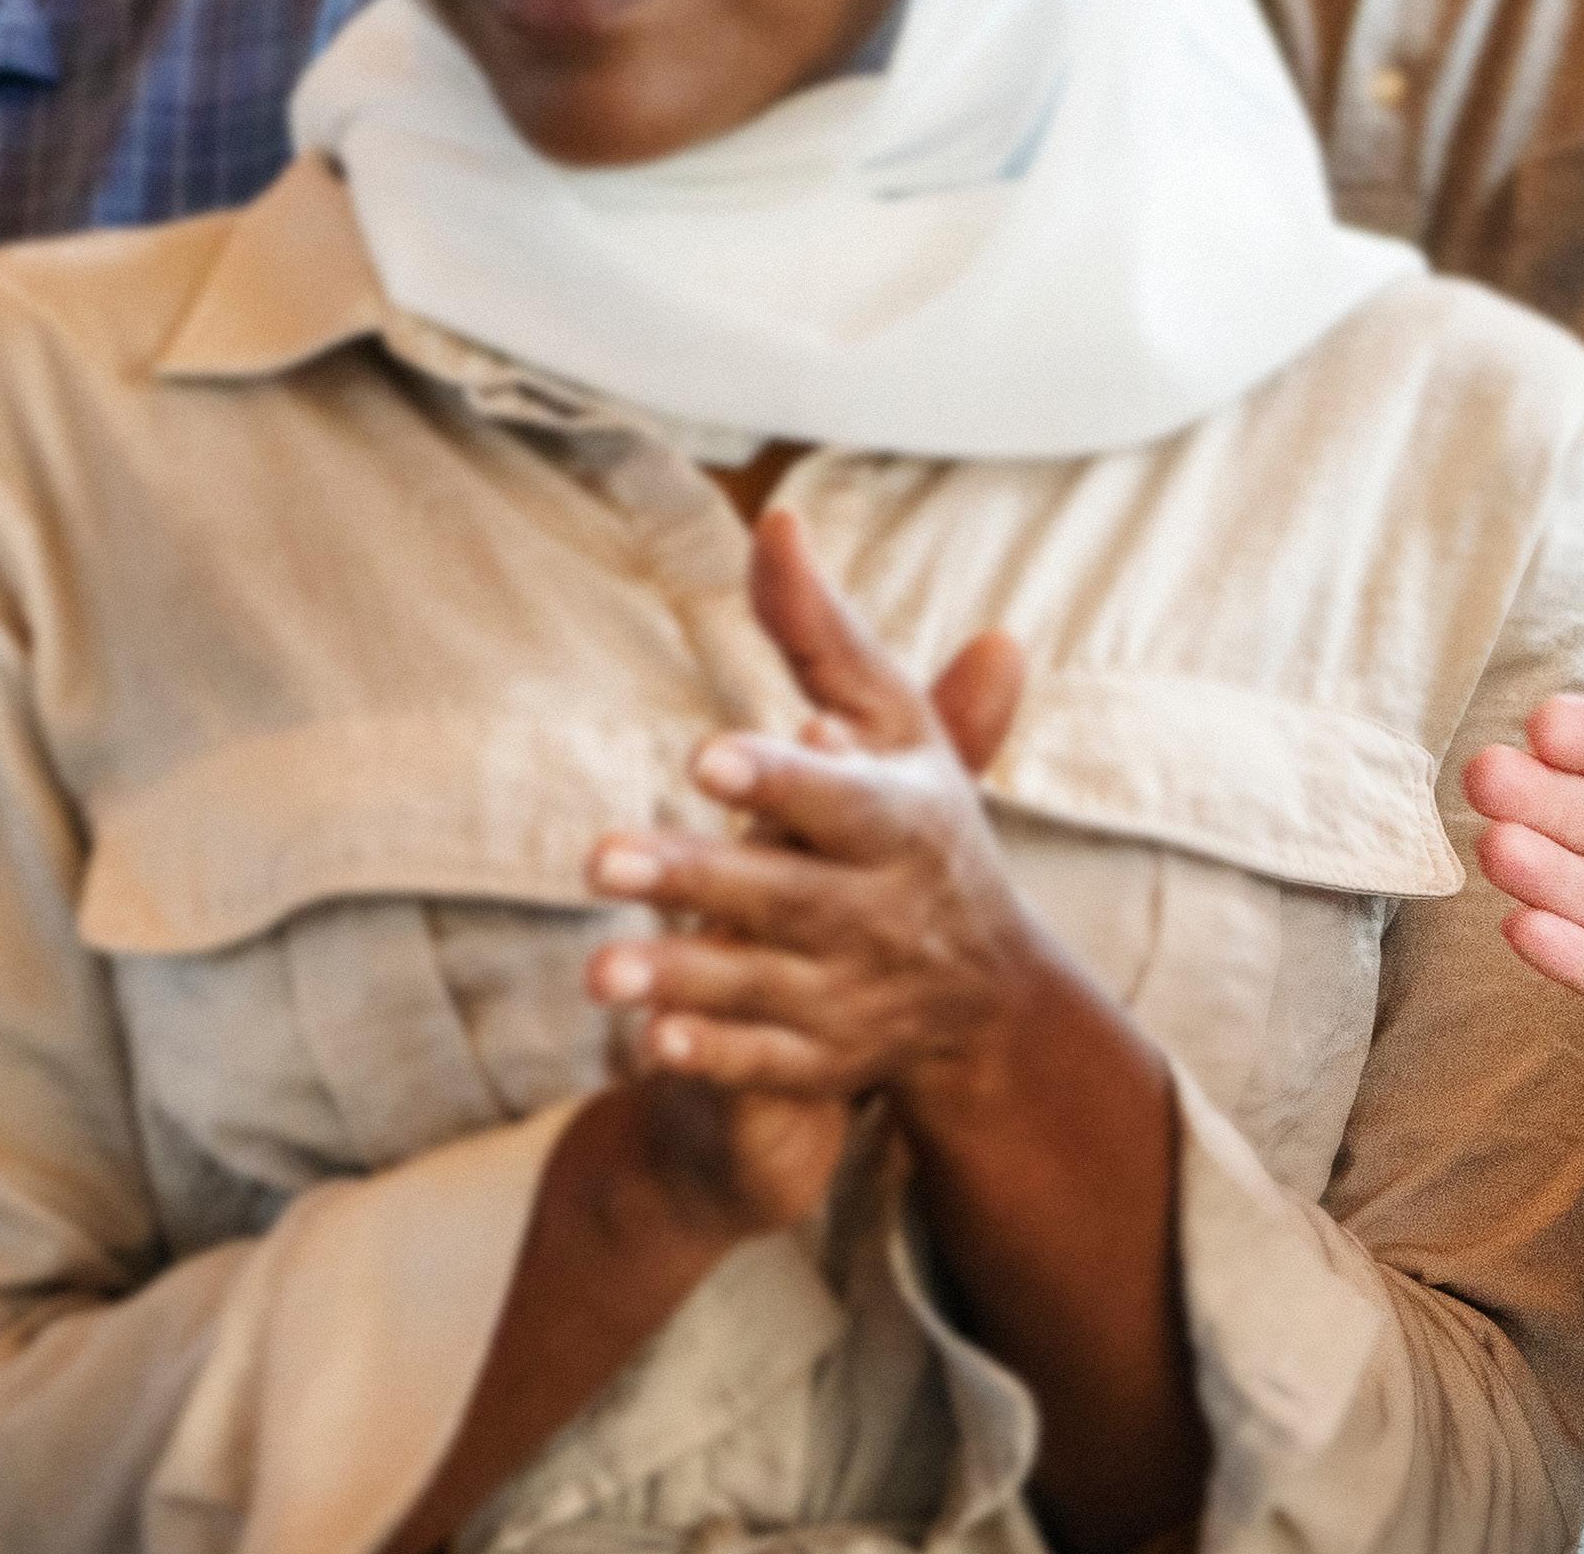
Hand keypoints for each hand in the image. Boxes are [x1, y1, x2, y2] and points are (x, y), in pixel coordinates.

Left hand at [586, 510, 1044, 1140]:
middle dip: (696, 879)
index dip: (776, 783)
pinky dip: (715, 1057)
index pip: (837, 800)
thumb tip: (773, 518)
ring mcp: (853, 992)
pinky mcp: (828, 1061)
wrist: (986, 992)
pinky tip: (648, 1044)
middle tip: (598, 860)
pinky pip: (768, 1064)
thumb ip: (820, 633)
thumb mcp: (892, 721)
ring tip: (596, 971)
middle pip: (784, 896)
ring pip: (762, 986)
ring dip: (682, 978)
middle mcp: (880, 910)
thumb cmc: (917, 821)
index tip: (703, 759)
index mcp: (899, 819)